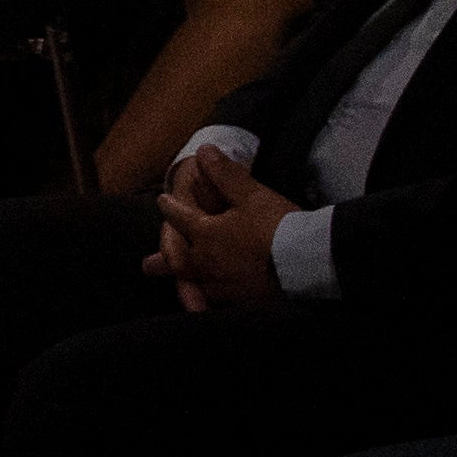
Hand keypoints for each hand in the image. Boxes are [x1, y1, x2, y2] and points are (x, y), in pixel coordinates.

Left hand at [145, 141, 299, 309]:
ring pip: (198, 285)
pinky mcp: (244, 303)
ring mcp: (224, 286)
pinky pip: (222, 304)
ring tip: (182, 292)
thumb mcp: (251, 195)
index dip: (171, 207)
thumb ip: (225, 174)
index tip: (162, 202)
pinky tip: (216, 308)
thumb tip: (204, 149)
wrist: (308, 263)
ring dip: (186, 285)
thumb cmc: (278, 226)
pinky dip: (214, 304)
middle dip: (163, 259)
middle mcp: (207, 262)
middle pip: (179, 260)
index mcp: (205, 233)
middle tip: (147, 265)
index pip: (180, 217)